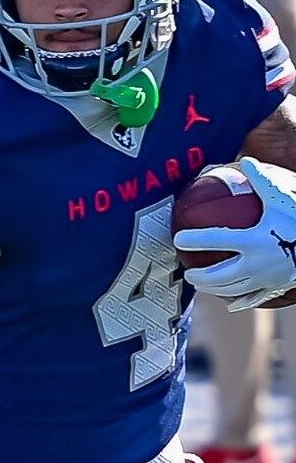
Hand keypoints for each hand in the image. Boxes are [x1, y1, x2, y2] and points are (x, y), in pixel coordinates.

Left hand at [174, 157, 295, 309]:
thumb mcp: (282, 194)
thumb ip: (261, 178)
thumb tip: (245, 160)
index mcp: (253, 239)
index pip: (214, 240)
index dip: (193, 240)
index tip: (178, 239)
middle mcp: (257, 263)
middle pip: (218, 275)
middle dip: (198, 275)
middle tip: (187, 270)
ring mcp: (267, 279)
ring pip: (232, 289)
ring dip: (212, 288)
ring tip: (201, 284)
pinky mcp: (278, 288)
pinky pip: (255, 299)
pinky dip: (240, 301)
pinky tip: (230, 302)